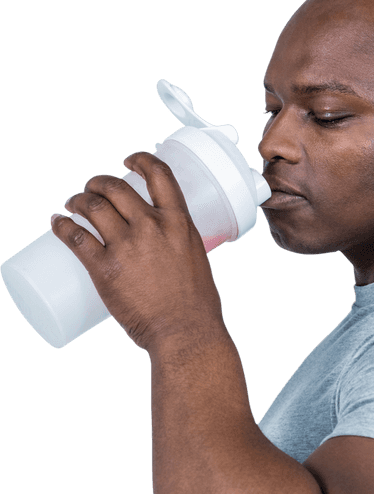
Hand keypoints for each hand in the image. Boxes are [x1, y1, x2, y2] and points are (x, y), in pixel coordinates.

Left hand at [51, 152, 224, 351]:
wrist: (186, 334)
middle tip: (91, 189)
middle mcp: (151, 227)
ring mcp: (126, 246)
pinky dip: (61, 226)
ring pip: (93, 207)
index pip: (158, 174)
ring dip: (78, 199)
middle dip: (99, 183)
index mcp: (178, 223)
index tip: (128, 161)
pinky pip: (75, 237)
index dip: (140, 160)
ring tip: (72, 204)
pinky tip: (56, 224)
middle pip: (116, 188)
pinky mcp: (105, 269)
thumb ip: (178, 248)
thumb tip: (163, 251)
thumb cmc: (196, 308)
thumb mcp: (196, 261)